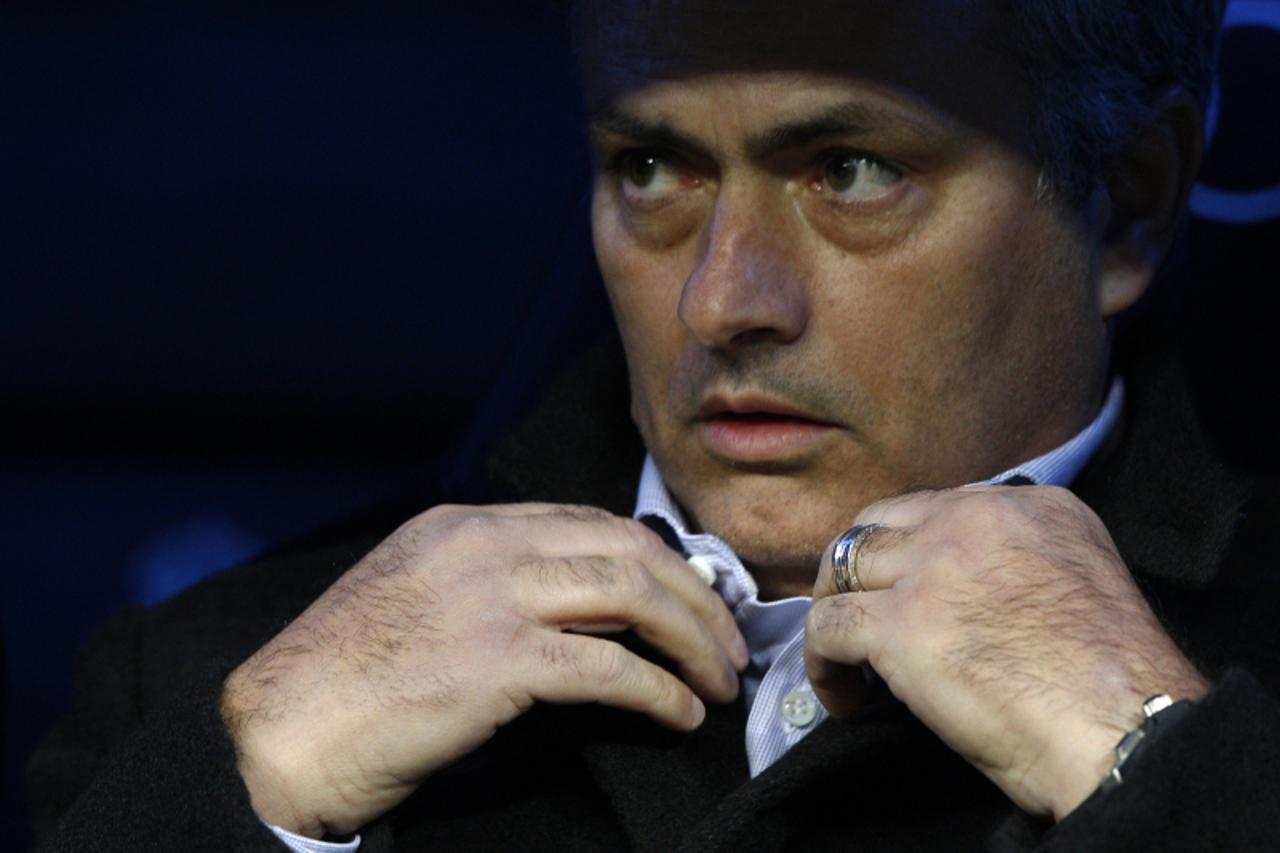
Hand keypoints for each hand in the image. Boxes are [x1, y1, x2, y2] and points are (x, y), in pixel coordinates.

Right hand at [221, 503, 746, 837]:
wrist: (282, 726)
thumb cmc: (347, 674)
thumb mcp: (420, 598)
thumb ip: (493, 584)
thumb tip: (581, 611)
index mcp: (466, 524)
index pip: (591, 521)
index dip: (658, 559)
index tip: (693, 595)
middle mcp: (485, 543)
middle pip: (628, 548)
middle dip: (694, 595)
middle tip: (728, 641)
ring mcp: (492, 596)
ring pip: (633, 594)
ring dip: (692, 639)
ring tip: (720, 678)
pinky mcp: (497, 660)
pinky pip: (609, 668)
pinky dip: (658, 691)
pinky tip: (679, 714)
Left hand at [803, 486, 1207, 819]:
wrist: (1127, 726)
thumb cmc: (1119, 683)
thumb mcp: (1082, 580)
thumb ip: (1027, 563)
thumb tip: (973, 594)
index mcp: (1033, 506)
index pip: (939, 507)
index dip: (911, 549)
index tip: (908, 589)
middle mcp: (976, 518)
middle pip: (879, 521)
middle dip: (858, 567)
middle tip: (856, 611)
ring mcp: (932, 565)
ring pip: (843, 564)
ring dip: (833, 608)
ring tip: (842, 656)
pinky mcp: (899, 620)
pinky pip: (829, 625)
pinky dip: (822, 663)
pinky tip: (844, 698)